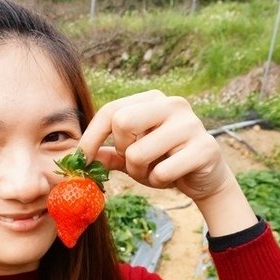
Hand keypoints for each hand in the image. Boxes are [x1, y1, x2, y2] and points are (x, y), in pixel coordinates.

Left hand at [77, 91, 256, 235]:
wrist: (206, 178)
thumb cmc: (165, 161)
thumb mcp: (133, 156)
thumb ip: (107, 153)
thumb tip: (74, 157)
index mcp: (154, 99)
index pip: (112, 110)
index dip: (91, 136)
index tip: (80, 160)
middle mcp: (174, 105)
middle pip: (123, 122)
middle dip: (121, 151)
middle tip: (134, 162)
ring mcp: (191, 125)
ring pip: (139, 153)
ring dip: (140, 172)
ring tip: (155, 171)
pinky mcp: (205, 148)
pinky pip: (163, 171)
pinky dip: (160, 181)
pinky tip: (172, 177)